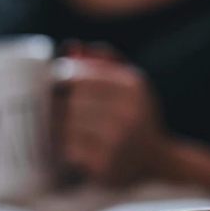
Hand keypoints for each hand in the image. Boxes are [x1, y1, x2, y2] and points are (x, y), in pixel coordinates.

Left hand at [57, 43, 167, 184]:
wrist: (156, 162)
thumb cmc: (135, 117)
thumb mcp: (130, 84)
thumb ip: (103, 61)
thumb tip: (70, 47)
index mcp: (131, 85)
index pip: (78, 76)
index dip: (60, 81)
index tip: (55, 88)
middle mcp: (127, 110)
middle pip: (71, 100)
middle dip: (58, 105)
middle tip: (53, 111)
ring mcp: (116, 139)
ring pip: (67, 124)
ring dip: (58, 126)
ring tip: (60, 128)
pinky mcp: (105, 163)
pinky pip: (69, 148)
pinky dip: (64, 147)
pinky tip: (71, 146)